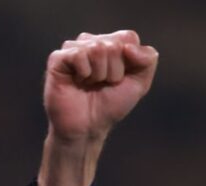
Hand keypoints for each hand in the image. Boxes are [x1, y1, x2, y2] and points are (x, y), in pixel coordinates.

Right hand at [37, 31, 158, 185]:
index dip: (129, 62)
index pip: (128, 38)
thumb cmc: (111, 105)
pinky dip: (84, 73)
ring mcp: (74, 49)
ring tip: (90, 84)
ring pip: (97, 48)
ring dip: (99, 74)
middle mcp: (92, 42)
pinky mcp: (58, 58)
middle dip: (114, 72)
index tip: (120, 79)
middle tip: (102, 84)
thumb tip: (129, 46)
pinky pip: (78, 55)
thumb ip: (147, 60)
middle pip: (114, 45)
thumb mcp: (139, 84)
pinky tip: (78, 81)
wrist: (88, 128)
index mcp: (111, 44)